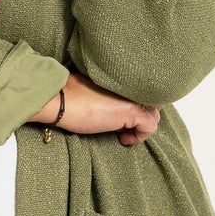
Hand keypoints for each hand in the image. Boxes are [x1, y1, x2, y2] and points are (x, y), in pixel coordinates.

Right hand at [30, 67, 160, 146]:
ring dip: (141, 127)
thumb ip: (114, 96)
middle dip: (143, 116)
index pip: (146, 90)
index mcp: (124, 76)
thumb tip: (121, 111)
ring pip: (154, 114)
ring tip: (123, 133)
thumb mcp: (97, 92)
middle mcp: (133, 83)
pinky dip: (139, 137)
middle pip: (154, 101)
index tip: (123, 118)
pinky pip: (150, 127)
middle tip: (124, 127)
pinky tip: (123, 139)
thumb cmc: (70, 96)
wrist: (60, 101)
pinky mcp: (132, 111)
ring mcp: (134, 96)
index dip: (139, 105)